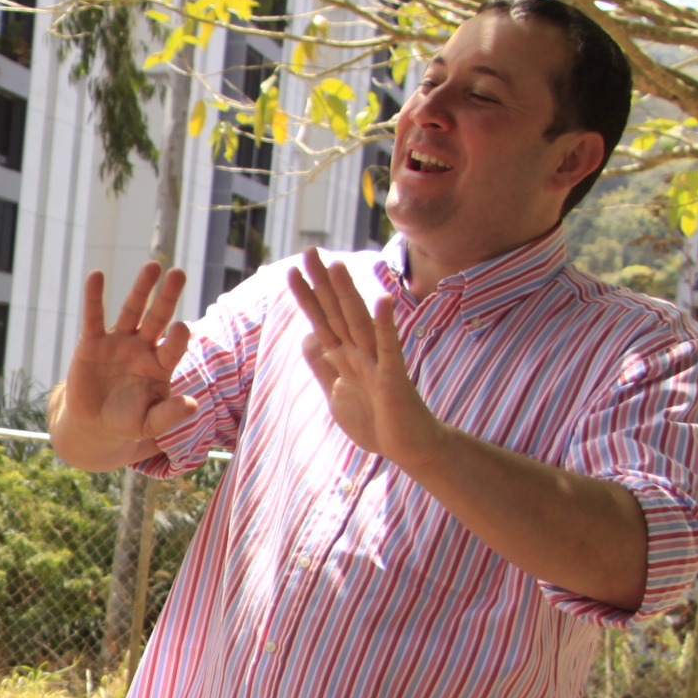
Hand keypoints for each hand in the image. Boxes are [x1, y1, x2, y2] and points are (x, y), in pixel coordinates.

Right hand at [65, 263, 198, 445]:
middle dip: (168, 297)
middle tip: (178, 274)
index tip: (182, 328)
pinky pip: (93, 316)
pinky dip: (94, 297)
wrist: (94, 423)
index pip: (173, 347)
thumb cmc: (127, 421)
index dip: (178, 338)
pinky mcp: (92, 342)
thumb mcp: (149, 424)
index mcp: (161, 364)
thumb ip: (169, 415)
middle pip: (159, 318)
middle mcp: (143, 347)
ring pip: (132, 310)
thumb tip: (193, 405)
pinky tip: (96, 276)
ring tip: (153, 266)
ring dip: (142, 289)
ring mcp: (118, 342)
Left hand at [287, 249, 447, 469]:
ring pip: (359, 323)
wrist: (407, 447)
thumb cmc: (375, 420)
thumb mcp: (337, 393)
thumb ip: (323, 366)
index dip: (307, 297)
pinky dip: (386, 325)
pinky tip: (383, 301)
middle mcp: (360, 353)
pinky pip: (390, 348)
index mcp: (345, 357)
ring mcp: (377, 362)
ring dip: (348, 295)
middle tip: (308, 251)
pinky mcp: (394, 377)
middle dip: (322, 284)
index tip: (290, 271)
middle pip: (337, 312)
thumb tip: (308, 338)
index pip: (321, 321)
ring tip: (337, 266)